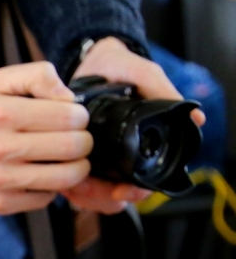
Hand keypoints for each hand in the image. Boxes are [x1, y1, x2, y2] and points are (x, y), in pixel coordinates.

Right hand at [0, 61, 91, 214]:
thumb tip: (69, 96)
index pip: (69, 116)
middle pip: (73, 147)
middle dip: (82, 141)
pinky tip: (38, 176)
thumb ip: (36, 75)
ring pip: (66, 177)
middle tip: (74, 139)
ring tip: (65, 159)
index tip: (72, 118)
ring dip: (75, 167)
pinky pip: (45, 199)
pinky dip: (49, 188)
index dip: (79, 116)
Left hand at [64, 37, 204, 213]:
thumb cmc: (123, 68)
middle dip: (104, 198)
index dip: (135, 191)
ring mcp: (95, 161)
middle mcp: (118, 157)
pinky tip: (63, 178)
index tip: (123, 191)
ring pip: (92, 196)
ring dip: (85, 196)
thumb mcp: (146, 77)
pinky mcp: (71, 160)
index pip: (141, 182)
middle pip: (114, 196)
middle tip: (91, 188)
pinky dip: (68, 188)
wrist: (91, 60)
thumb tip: (196, 118)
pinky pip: (71, 187)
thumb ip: (166, 96)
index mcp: (140, 144)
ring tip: (76, 184)